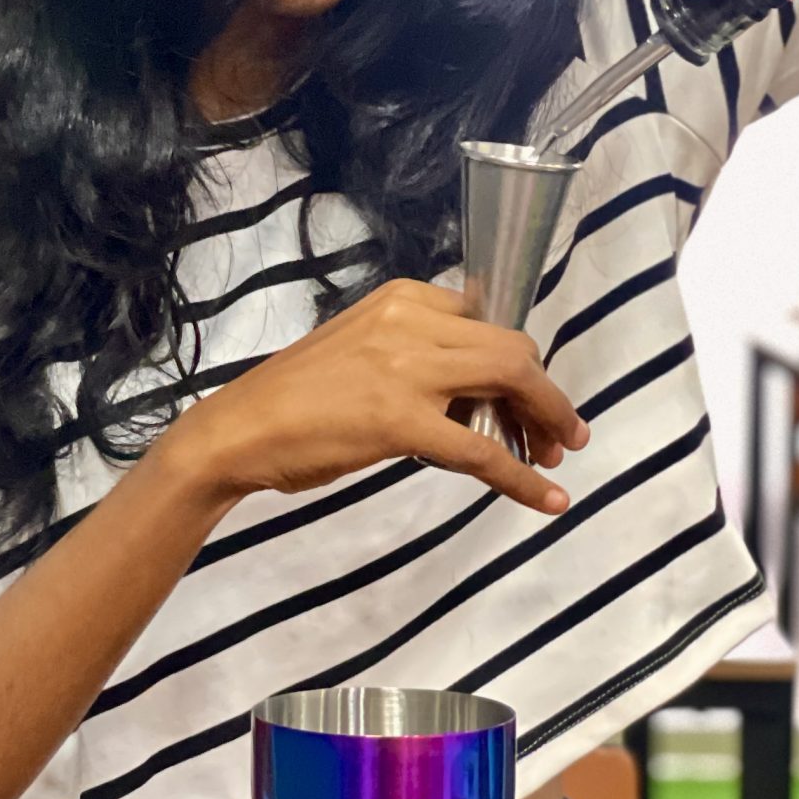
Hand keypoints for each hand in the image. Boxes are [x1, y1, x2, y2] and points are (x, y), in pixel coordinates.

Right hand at [163, 280, 589, 516]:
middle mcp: (411, 321)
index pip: (488, 322)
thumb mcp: (362, 346)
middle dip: (546, 393)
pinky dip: (524, 478)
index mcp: (403, 298)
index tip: (527, 401)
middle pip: (512, 348)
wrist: (238, 430)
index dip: (519, 365)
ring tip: (557, 459)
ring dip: (546, 422)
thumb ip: (415, 350)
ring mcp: (407, 369)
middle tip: (559, 436)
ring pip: (511, 381)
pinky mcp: (400, 420)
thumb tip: (472, 385)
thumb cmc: (295, 397)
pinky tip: (548, 500)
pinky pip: (483, 451)